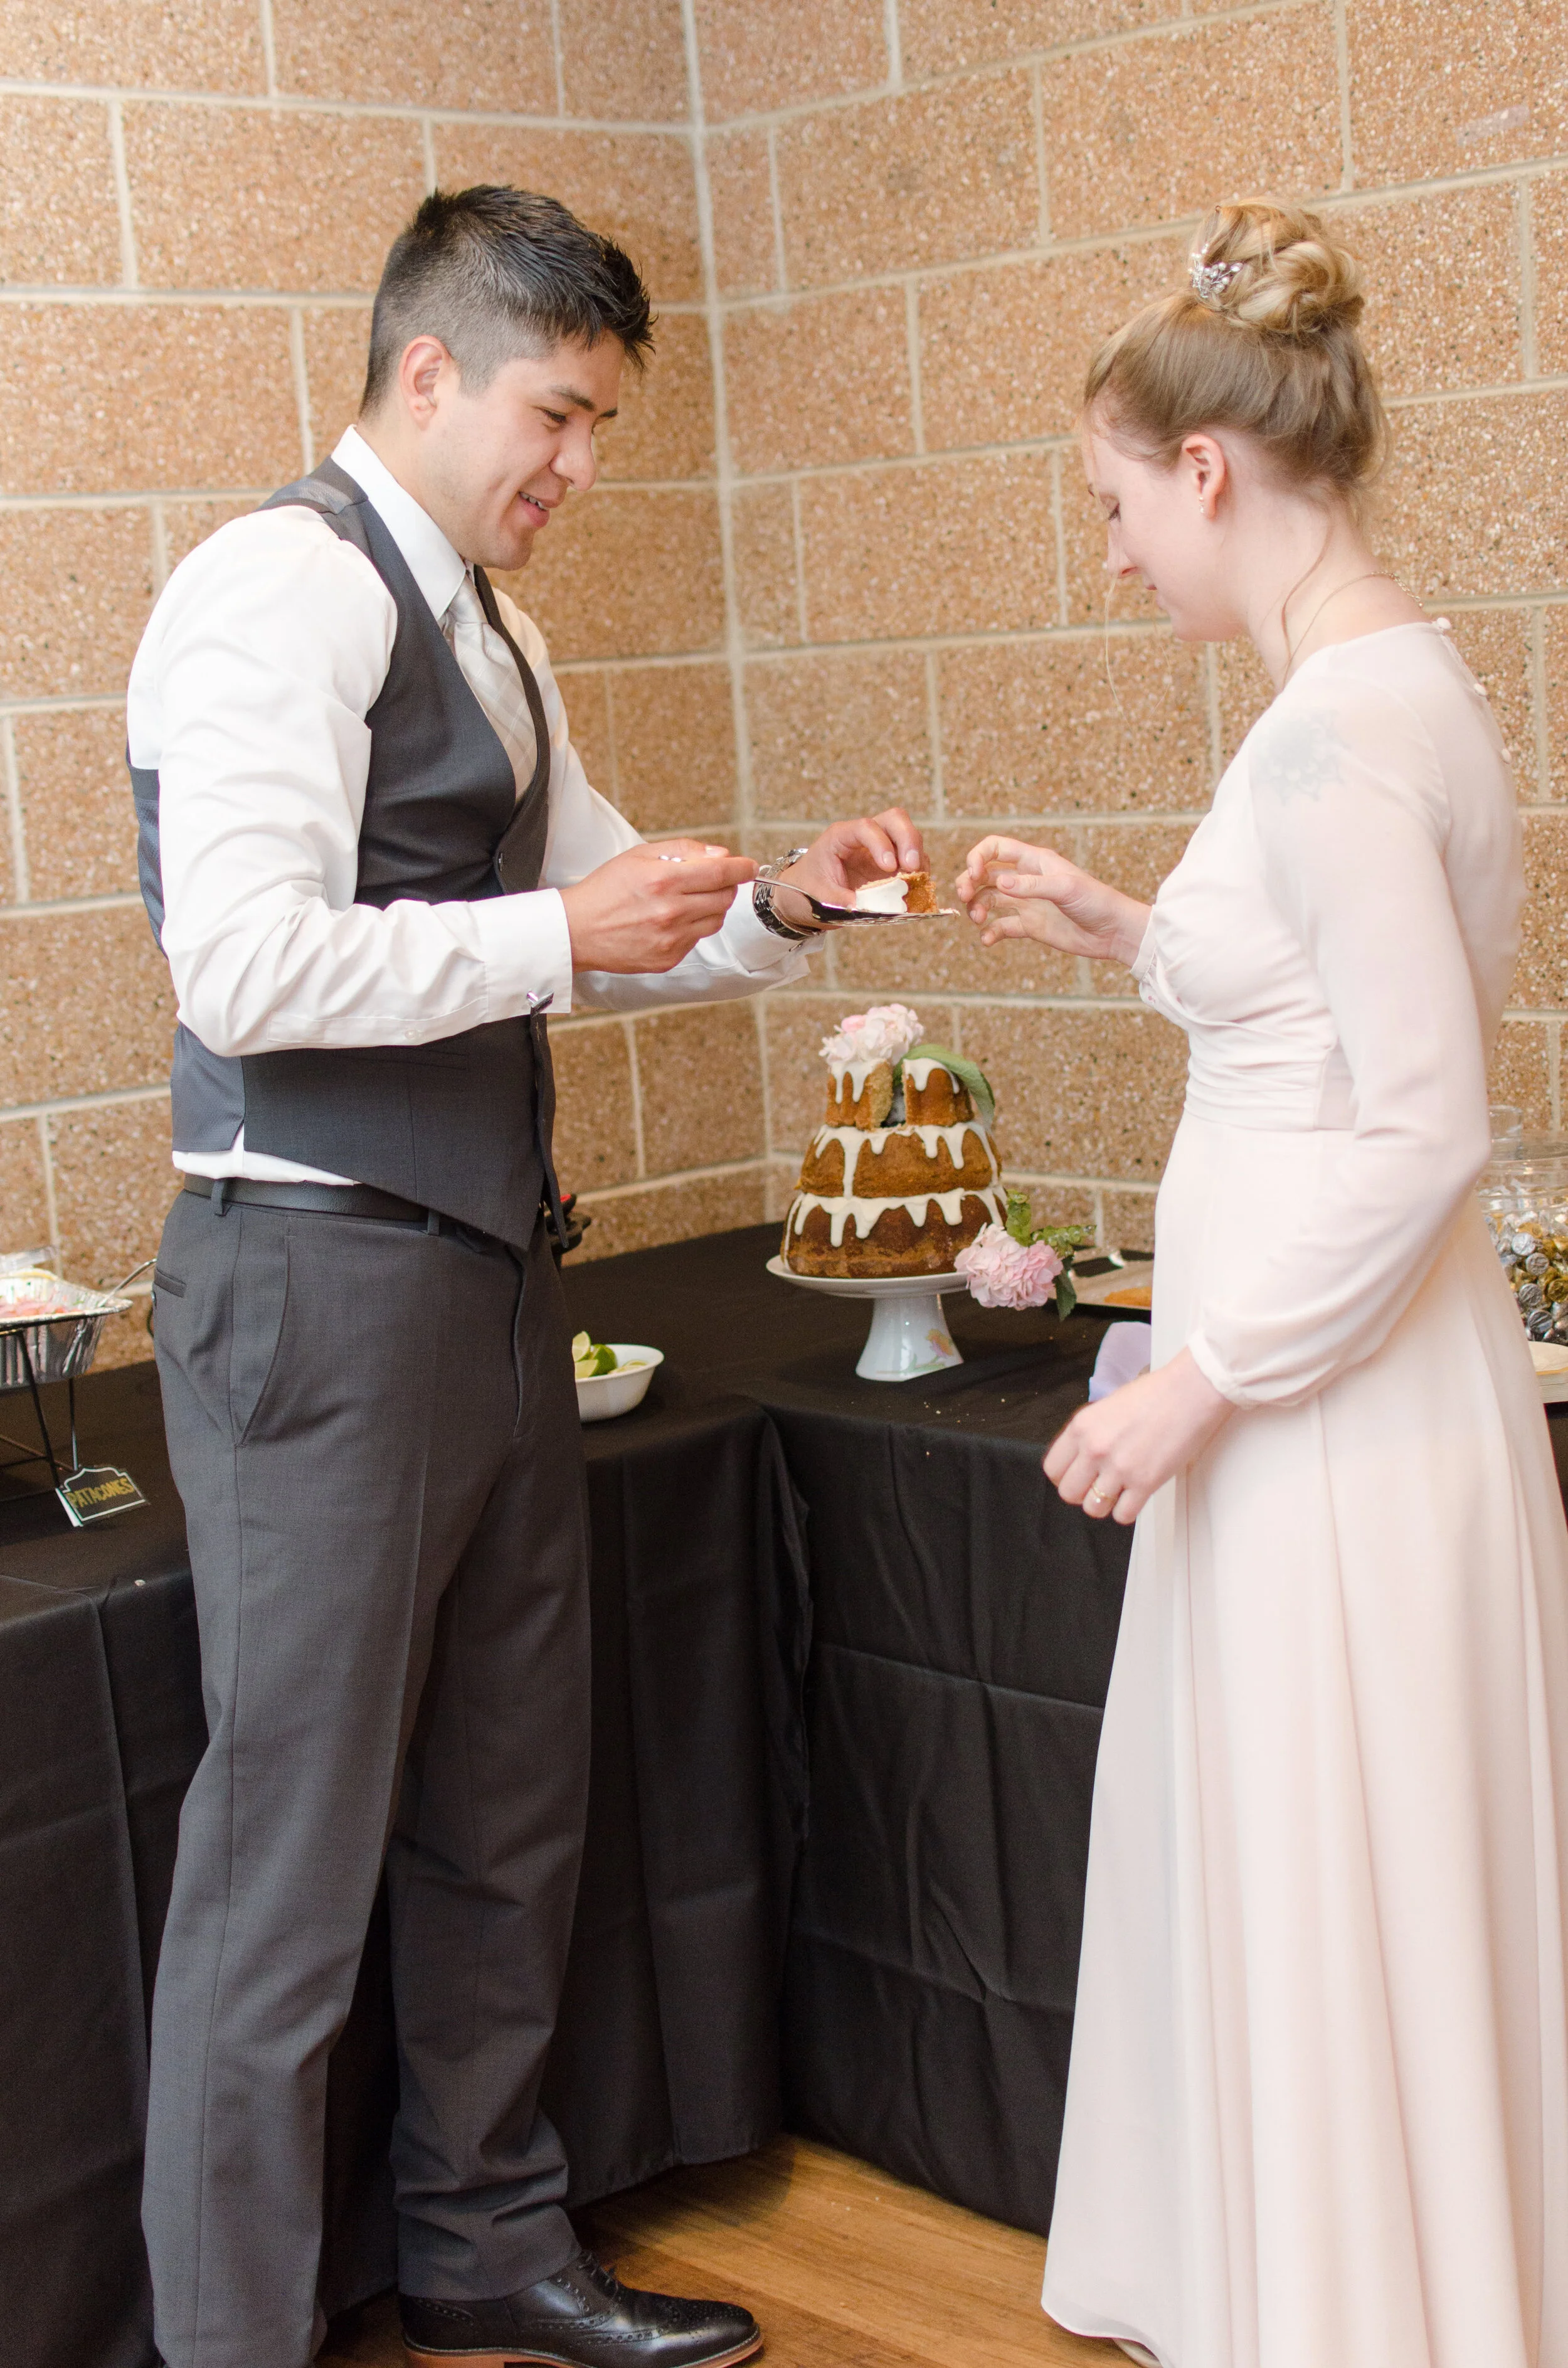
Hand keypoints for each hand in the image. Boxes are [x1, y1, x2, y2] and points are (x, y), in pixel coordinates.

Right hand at [561, 839, 758, 974]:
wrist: (577, 930)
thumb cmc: (606, 889)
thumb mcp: (640, 856)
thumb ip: (684, 850)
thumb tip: (720, 854)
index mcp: (663, 880)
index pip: (720, 873)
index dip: (741, 868)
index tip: (748, 866)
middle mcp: (670, 911)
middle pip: (724, 897)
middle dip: (725, 886)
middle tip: (711, 880)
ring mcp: (671, 939)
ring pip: (715, 920)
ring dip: (710, 907)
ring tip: (686, 900)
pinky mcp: (669, 958)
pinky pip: (697, 939)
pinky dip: (692, 927)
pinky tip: (670, 920)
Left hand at [773, 809, 925, 924]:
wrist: (805, 896)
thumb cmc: (809, 890)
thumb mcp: (819, 897)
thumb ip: (840, 901)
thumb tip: (865, 907)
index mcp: (840, 837)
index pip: (866, 827)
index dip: (881, 844)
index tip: (889, 867)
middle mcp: (864, 838)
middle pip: (895, 820)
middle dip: (909, 840)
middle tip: (912, 867)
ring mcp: (881, 849)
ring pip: (908, 837)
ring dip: (918, 857)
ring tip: (917, 881)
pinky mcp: (891, 865)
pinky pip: (912, 860)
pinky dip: (919, 872)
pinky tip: (917, 888)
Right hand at [957, 835, 1149, 967]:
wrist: (1113, 932)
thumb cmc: (1096, 901)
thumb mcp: (1065, 888)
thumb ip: (1031, 886)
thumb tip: (999, 883)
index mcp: (1034, 861)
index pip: (995, 848)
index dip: (978, 857)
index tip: (973, 875)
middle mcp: (1026, 879)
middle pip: (985, 874)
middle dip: (969, 883)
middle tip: (964, 898)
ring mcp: (1026, 903)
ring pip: (988, 899)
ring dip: (976, 908)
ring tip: (977, 920)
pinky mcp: (1029, 926)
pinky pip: (1001, 926)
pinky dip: (989, 933)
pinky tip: (987, 940)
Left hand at [1044, 1348, 1231, 1523]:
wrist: (1190, 1393)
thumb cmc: (1156, 1395)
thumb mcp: (1108, 1407)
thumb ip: (1090, 1434)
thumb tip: (1083, 1458)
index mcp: (1081, 1427)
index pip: (1053, 1468)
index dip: (1065, 1476)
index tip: (1078, 1476)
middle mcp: (1094, 1449)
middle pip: (1069, 1493)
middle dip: (1083, 1493)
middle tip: (1099, 1486)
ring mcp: (1118, 1468)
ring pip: (1093, 1509)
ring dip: (1105, 1504)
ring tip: (1119, 1492)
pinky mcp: (1144, 1483)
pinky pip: (1123, 1515)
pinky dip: (1128, 1510)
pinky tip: (1136, 1496)